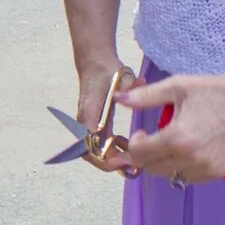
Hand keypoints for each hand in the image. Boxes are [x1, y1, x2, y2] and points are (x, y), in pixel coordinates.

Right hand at [76, 56, 137, 172]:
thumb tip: (140, 85)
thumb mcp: (121, 76)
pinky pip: (96, 143)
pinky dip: (110, 148)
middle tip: (132, 163)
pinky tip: (124, 143)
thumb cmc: (107, 70)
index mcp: (90, 114)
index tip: (124, 160)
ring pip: (93, 150)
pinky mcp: (90, 123)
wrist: (95, 62)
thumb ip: (130, 84)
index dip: (105, 159)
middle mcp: (84, 122)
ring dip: (110, 156)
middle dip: (110, 162)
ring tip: (132, 154)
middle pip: (91, 154)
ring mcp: (86, 124)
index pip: (90, 146)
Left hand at [119, 68, 224, 185]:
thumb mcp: (176, 86)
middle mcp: (191, 158)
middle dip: (147, 154)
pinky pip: (188, 178)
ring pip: (169, 176)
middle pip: (151, 168)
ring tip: (173, 142)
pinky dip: (182, 168)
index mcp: (178, 137)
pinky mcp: (218, 172)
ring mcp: (206, 168)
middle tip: (154, 138)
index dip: (134, 144)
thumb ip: (144, 96)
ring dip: (164, 163)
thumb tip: (119, 98)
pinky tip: (188, 150)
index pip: (140, 154)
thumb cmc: (212, 90)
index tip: (142, 133)